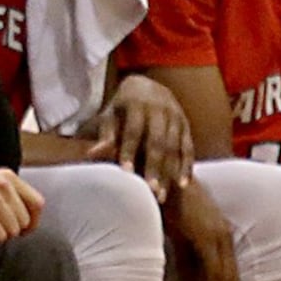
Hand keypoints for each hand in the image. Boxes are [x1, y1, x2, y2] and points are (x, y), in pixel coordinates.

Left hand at [94, 75, 193, 202]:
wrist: (149, 85)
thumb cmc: (123, 107)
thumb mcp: (111, 114)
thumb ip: (106, 134)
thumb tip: (92, 154)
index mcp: (137, 104)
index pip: (133, 131)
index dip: (129, 151)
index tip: (126, 172)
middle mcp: (160, 109)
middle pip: (158, 142)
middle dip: (154, 167)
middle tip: (150, 191)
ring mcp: (176, 117)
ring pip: (175, 147)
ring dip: (170, 172)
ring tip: (162, 195)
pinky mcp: (186, 125)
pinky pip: (189, 148)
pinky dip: (187, 166)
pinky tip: (182, 184)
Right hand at [166, 180, 237, 280]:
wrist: (157, 172)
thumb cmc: (160, 196)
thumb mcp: (175, 228)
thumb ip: (184, 249)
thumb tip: (187, 275)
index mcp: (218, 233)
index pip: (230, 275)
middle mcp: (223, 236)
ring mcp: (217, 237)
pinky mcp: (206, 238)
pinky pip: (215, 275)